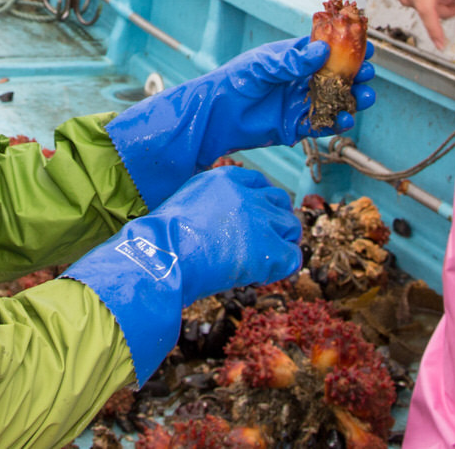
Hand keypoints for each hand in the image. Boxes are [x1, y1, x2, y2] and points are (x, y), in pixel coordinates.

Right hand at [64, 167, 302, 382]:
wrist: (162, 257)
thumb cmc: (163, 238)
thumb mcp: (189, 201)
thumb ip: (213, 202)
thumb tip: (225, 223)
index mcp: (227, 178)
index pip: (260, 183)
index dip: (262, 202)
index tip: (257, 218)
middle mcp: (248, 195)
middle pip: (280, 201)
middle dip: (277, 220)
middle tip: (266, 241)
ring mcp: (260, 220)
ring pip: (291, 227)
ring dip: (282, 243)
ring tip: (264, 262)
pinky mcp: (268, 248)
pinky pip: (292, 257)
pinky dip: (282, 268)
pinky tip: (262, 277)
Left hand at [107, 37, 376, 207]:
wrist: (216, 115)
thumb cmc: (235, 81)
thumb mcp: (263, 65)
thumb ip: (291, 61)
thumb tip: (321, 51)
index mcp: (295, 58)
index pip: (327, 50)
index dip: (348, 48)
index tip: (367, 46)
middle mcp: (301, 80)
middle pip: (337, 76)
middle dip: (356, 75)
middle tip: (367, 73)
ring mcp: (300, 103)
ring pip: (335, 101)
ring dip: (352, 99)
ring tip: (364, 97)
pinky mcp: (296, 126)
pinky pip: (322, 124)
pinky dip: (336, 122)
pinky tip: (345, 119)